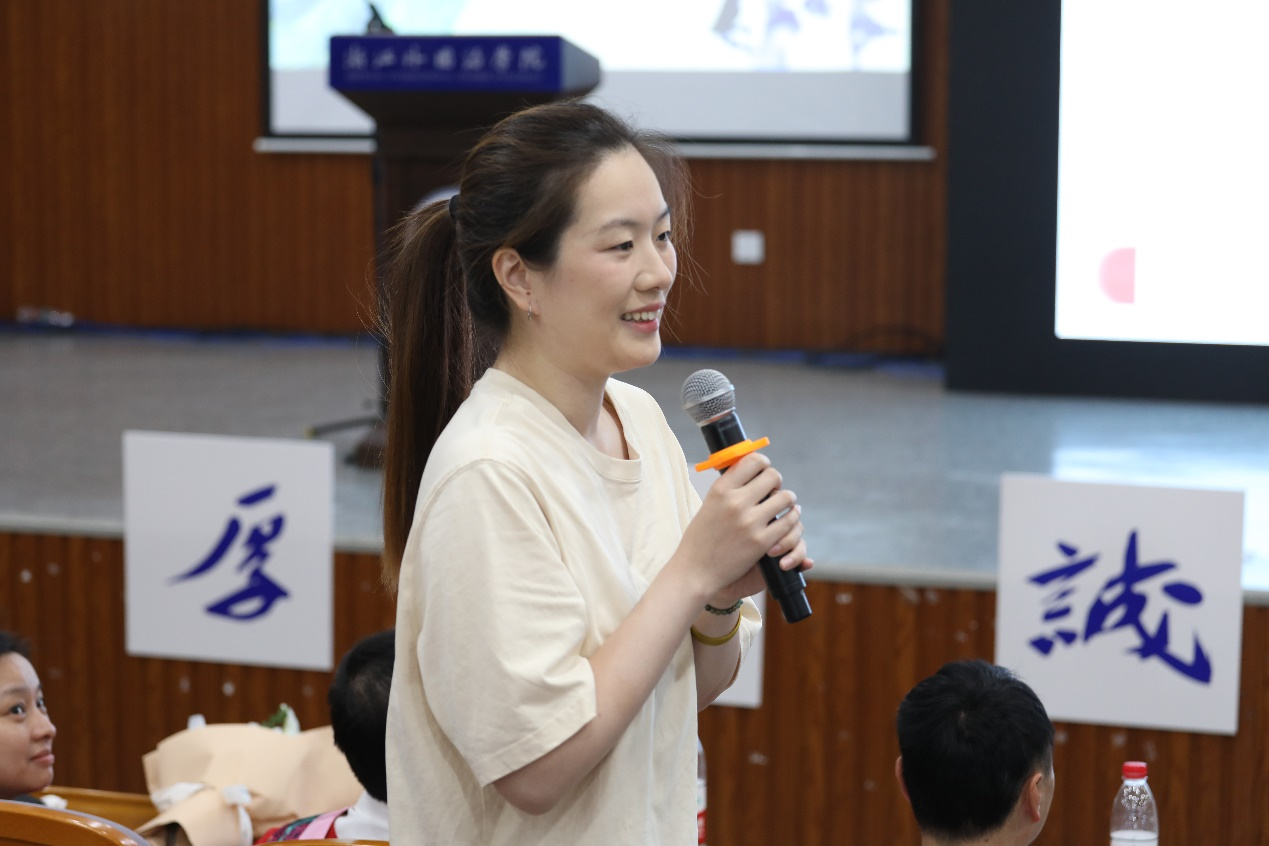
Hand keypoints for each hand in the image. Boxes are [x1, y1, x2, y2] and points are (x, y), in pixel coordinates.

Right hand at [674, 452, 809, 601]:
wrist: (695, 571)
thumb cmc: (701, 539)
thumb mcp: (709, 505)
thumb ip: (729, 489)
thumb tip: (750, 469)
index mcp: (720, 489)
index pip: (753, 461)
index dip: (763, 463)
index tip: (764, 471)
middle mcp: (735, 502)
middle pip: (773, 476)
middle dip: (776, 482)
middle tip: (773, 491)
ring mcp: (750, 522)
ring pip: (786, 497)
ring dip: (787, 501)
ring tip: (782, 506)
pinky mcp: (761, 542)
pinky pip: (788, 522)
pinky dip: (790, 521)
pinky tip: (785, 522)